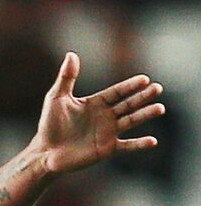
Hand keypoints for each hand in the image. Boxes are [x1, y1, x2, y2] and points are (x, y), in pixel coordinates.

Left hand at [31, 52, 164, 175]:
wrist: (45, 152)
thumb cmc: (49, 125)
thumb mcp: (57, 98)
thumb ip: (67, 77)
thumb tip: (71, 54)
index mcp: (96, 103)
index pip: (118, 92)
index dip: (130, 86)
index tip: (144, 79)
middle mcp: (106, 116)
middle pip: (129, 104)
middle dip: (143, 97)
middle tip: (157, 88)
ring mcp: (108, 133)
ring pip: (131, 121)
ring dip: (145, 115)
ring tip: (159, 108)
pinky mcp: (107, 149)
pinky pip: (127, 146)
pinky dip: (139, 144)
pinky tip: (152, 141)